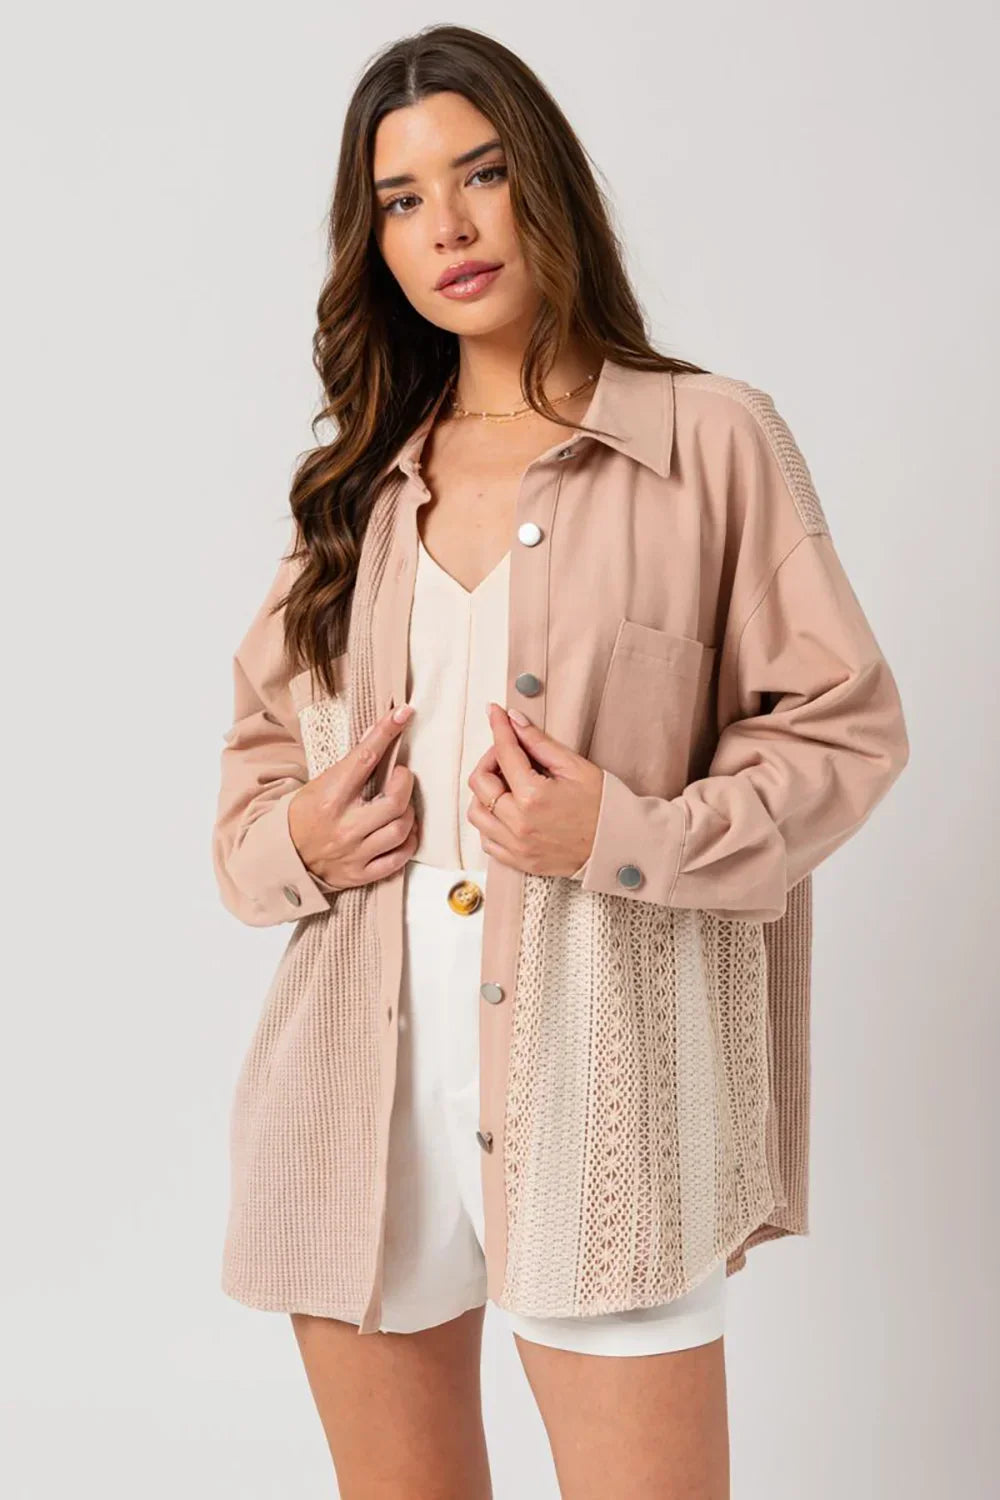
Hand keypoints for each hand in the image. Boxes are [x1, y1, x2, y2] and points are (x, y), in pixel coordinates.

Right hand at [288, 703, 418, 890]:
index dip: (386, 733)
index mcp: (330, 798)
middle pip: (395, 800)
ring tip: (401, 806)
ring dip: (409, 813)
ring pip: (401, 830)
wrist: (284, 857)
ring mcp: (355, 852)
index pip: (365, 758)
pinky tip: (403, 832)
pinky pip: (398, 859)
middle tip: (401, 776)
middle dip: (405, 782)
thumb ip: (349, 767)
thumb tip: (377, 736)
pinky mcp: (361, 873)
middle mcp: (345, 826)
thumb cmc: (303, 816)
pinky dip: (407, 843)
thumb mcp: (318, 785)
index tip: (403, 714)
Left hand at [466, 702, 602, 876]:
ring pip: (475, 813)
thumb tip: (514, 720)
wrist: (617, 845)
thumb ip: (539, 743)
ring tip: (506, 784)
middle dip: (489, 759)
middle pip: (479, 783)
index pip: (504, 752)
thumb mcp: (574, 767)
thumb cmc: (602, 806)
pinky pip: (487, 840)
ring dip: (484, 793)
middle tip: (508, 752)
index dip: (499, 728)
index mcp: (533, 796)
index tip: (495, 713)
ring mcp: (516, 845)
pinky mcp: (519, 860)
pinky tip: (507, 810)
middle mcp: (518, 823)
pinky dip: (490, 821)